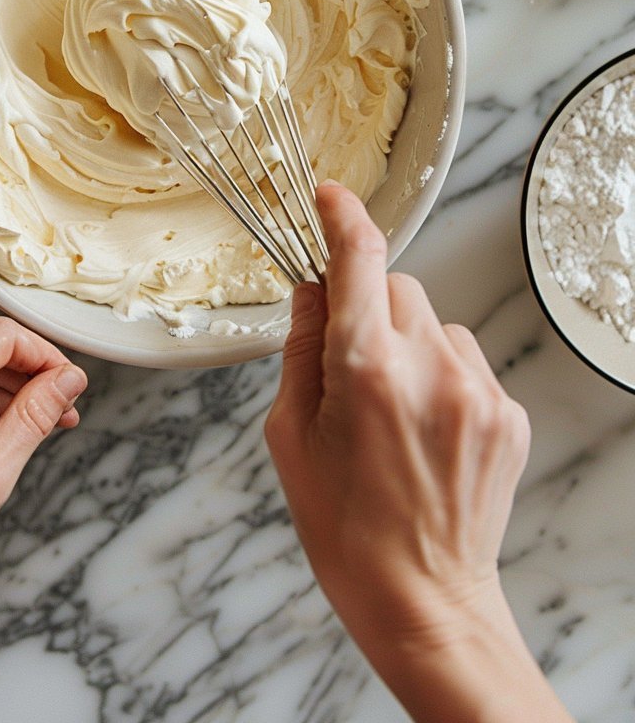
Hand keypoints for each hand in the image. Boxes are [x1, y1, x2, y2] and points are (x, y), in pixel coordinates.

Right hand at [266, 183, 570, 722]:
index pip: (359, 260)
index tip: (329, 196)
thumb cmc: (344, 528)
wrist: (424, 601)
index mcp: (364, 369)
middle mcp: (429, 368)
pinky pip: (466, 362)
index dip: (343, 217)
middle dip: (368, 308)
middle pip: (398, 287)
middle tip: (348, 366)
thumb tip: (312, 288)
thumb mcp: (289, 435)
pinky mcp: (509, 413)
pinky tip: (426, 432)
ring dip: (408, 344)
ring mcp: (478, 390)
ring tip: (393, 413)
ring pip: (434, 323)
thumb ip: (301, 348)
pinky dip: (442, 378)